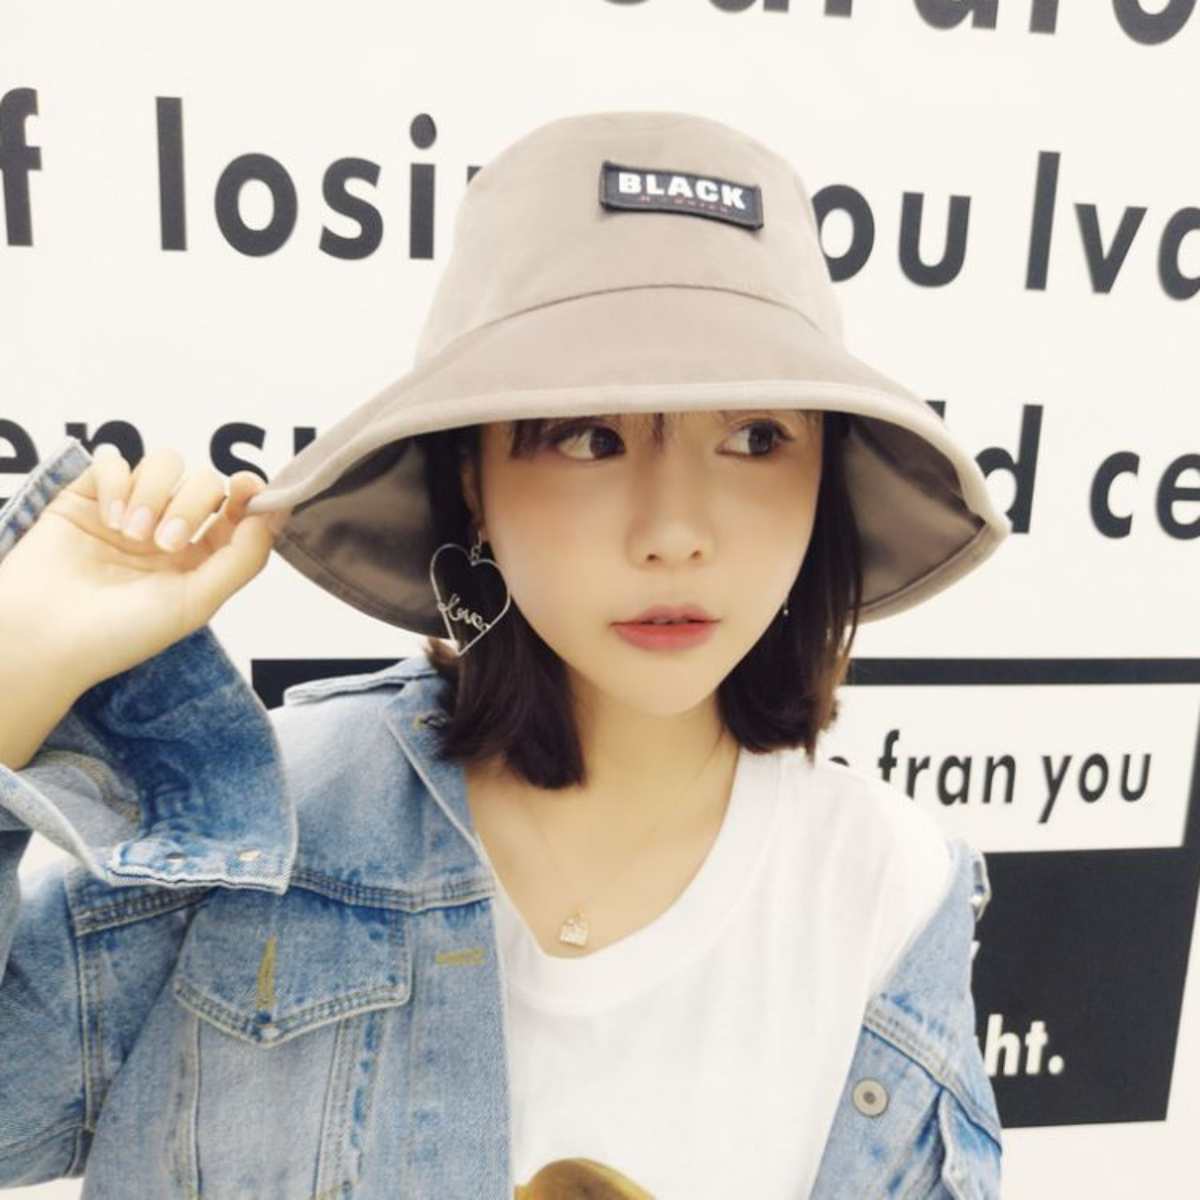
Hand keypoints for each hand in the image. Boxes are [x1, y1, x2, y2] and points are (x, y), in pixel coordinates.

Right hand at [0, 445, 286, 689]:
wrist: (43, 636)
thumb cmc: (120, 632)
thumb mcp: (197, 603)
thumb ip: (243, 559)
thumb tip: (275, 514)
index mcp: (200, 559)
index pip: (238, 511)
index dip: (250, 492)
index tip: (246, 487)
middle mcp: (168, 530)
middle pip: (205, 482)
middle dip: (190, 505)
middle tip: (161, 543)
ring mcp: (129, 510)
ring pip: (164, 462)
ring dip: (153, 492)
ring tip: (130, 532)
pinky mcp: (87, 495)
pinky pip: (114, 458)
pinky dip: (116, 479)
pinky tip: (107, 516)